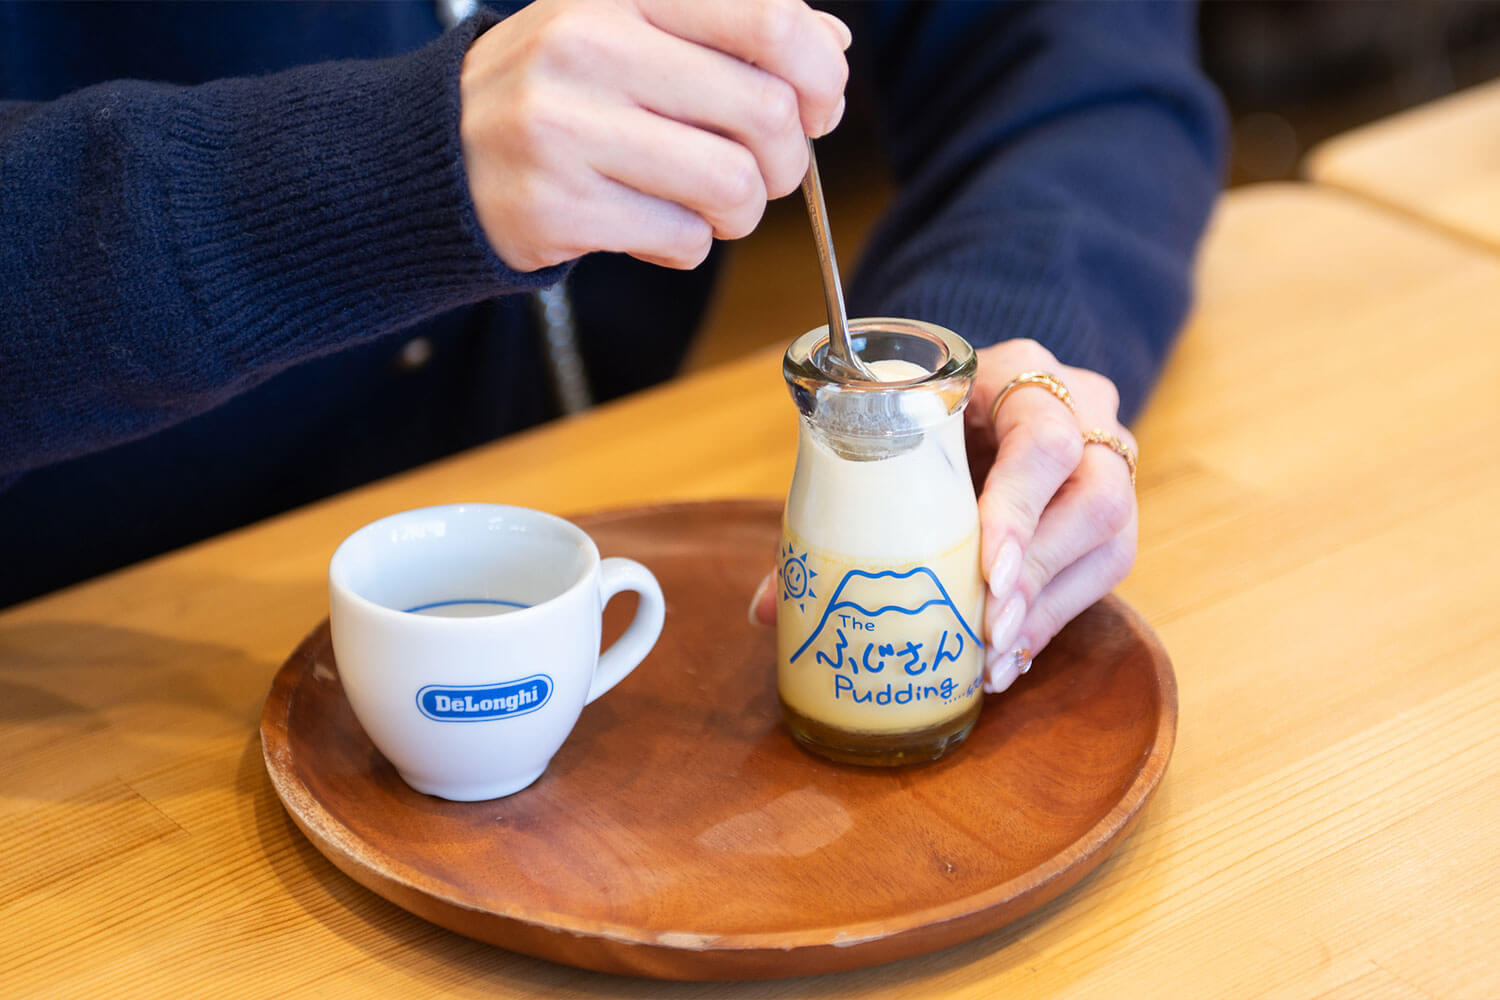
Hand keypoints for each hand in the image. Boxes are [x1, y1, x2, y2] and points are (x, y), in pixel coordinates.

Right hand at [459, 0, 850, 271]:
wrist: (440, 153)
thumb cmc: (561, 91)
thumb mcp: (634, 29)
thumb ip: (732, 30)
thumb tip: (831, 49)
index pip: (770, 18)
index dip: (820, 75)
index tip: (817, 108)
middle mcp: (590, 46)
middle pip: (766, 114)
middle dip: (787, 161)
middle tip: (762, 172)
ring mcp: (567, 127)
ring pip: (732, 186)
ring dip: (743, 212)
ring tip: (712, 206)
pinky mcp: (556, 204)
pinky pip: (682, 239)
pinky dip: (687, 243)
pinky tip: (651, 222)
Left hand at [749, 340, 1138, 695]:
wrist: (990, 390)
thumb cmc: (929, 409)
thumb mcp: (895, 428)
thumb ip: (843, 501)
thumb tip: (769, 608)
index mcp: (1025, 374)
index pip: (1043, 438)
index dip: (1018, 506)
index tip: (986, 569)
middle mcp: (1086, 413)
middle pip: (1094, 497)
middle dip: (1035, 573)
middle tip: (985, 628)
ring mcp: (1111, 462)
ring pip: (1108, 541)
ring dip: (1044, 609)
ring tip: (991, 658)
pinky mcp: (1113, 515)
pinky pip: (1100, 574)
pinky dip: (1050, 620)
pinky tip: (1007, 656)